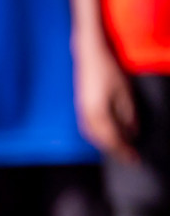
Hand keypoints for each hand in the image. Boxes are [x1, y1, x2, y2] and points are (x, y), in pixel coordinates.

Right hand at [75, 40, 138, 162]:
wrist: (88, 56)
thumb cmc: (107, 71)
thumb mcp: (124, 92)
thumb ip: (128, 114)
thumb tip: (133, 132)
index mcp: (98, 114)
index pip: (112, 139)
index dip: (123, 150)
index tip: (134, 159)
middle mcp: (86, 117)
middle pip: (101, 141)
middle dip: (115, 150)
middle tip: (128, 157)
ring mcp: (81, 112)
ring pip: (93, 136)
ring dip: (106, 144)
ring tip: (119, 148)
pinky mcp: (81, 108)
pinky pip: (89, 129)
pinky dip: (99, 136)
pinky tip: (107, 135)